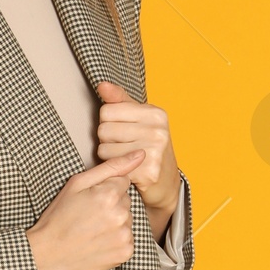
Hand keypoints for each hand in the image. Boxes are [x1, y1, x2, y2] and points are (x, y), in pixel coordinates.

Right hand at [26, 150, 144, 269]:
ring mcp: (124, 235)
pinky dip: (117, 240)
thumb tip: (141, 154)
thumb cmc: (59, 217)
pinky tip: (99, 242)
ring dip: (115, 223)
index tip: (90, 200)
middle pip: (126, 201)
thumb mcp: (77, 184)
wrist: (48, 255)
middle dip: (112, 205)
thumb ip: (111, 167)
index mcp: (109, 194)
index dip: (105, 189)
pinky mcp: (125, 252)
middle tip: (88, 217)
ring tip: (92, 230)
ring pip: (128, 220)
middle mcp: (121, 215)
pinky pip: (128, 239)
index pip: (123, 182)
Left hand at [95, 82, 181, 238]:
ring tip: (125, 158)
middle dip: (107, 141)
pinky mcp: (147, 171)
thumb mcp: (138, 120)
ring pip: (104, 148)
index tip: (123, 131)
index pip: (107, 110)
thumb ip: (119, 101)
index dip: (108, 122)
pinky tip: (127, 170)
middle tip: (123, 148)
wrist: (166, 184)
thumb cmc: (149, 148)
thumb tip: (102, 85)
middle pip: (103, 129)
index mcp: (156, 113)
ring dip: (108, 157)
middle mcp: (158, 130)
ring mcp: (154, 151)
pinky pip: (111, 165)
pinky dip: (114, 169)